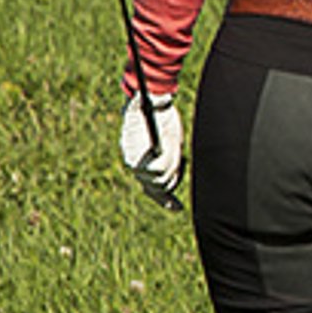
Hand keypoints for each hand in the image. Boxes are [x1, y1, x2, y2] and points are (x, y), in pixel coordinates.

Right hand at [120, 91, 183, 208]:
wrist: (151, 109)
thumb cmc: (151, 106)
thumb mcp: (149, 105)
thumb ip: (148, 107)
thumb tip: (153, 110)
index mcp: (132, 151)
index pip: (153, 168)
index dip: (168, 159)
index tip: (174, 145)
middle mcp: (135, 166)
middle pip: (160, 180)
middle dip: (174, 166)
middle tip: (178, 149)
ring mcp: (143, 172)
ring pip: (164, 186)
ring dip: (177, 173)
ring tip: (179, 154)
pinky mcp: (152, 175)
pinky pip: (158, 194)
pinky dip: (167, 202)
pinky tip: (177, 207)